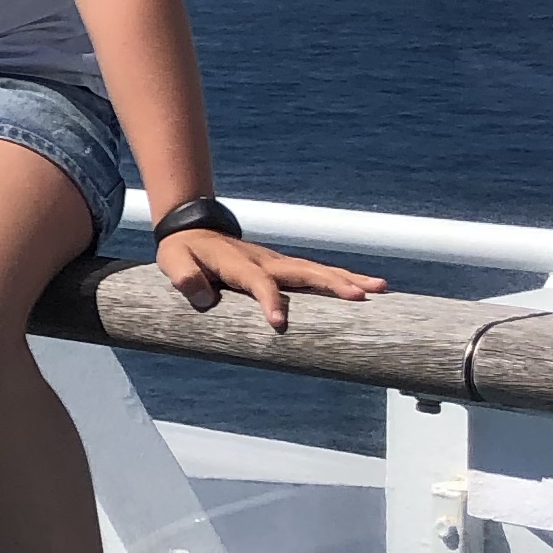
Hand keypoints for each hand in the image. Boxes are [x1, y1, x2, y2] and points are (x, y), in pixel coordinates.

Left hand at [155, 229, 383, 331]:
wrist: (193, 229)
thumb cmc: (182, 251)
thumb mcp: (172, 263)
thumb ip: (184, 278)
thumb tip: (200, 296)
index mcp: (237, 262)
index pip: (258, 282)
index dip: (268, 301)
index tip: (279, 324)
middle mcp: (264, 260)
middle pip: (302, 271)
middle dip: (330, 283)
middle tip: (359, 297)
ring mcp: (277, 261)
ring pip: (317, 269)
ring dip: (347, 278)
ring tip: (380, 288)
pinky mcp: (284, 267)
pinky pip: (316, 272)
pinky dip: (342, 278)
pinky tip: (368, 288)